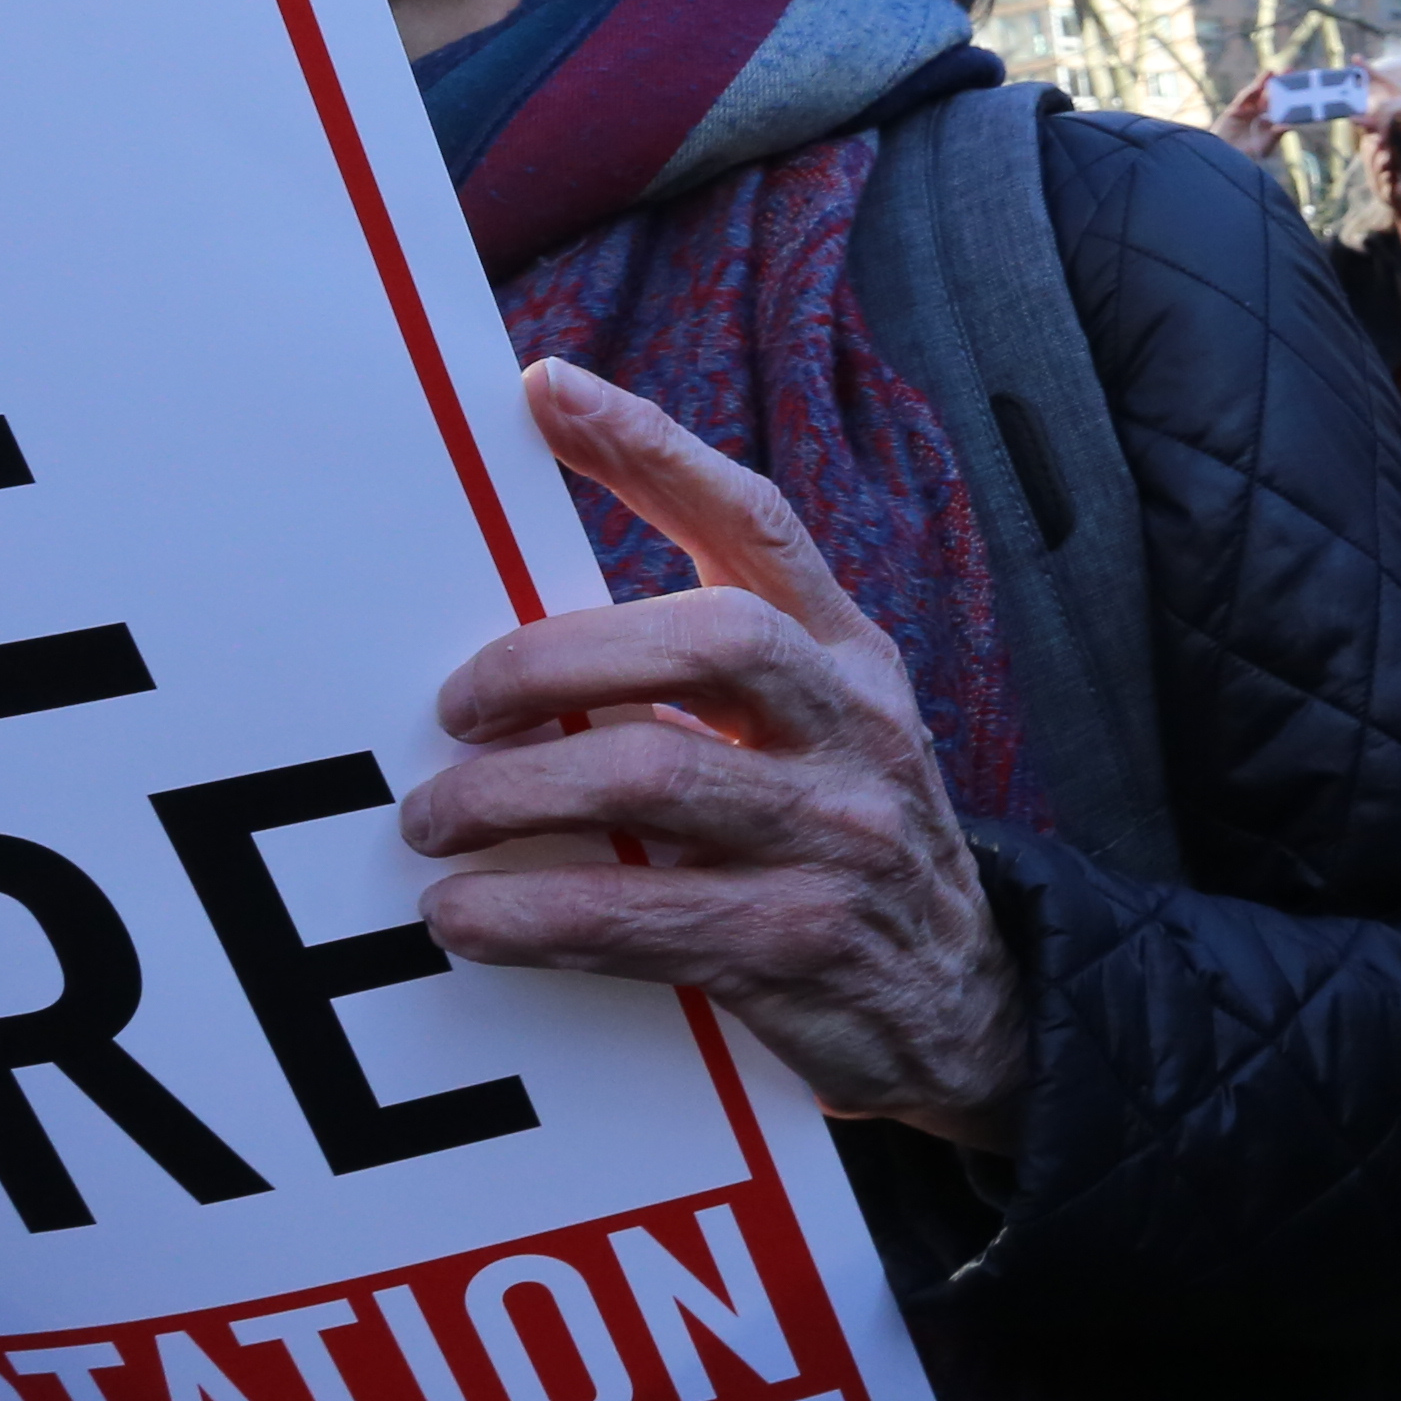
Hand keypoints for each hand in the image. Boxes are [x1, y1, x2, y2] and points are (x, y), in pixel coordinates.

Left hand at [401, 360, 1033, 1145]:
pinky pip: (637, 913)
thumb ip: (712, 674)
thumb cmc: (843, 849)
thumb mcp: (818, 734)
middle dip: (552, 660)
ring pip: (654, 778)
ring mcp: (835, 838)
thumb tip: (528, 626)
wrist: (968, 1009)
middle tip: (454, 707)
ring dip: (511, 796)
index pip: (755, 526)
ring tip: (432, 822)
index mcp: (848, 659)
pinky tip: (469, 917)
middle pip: (706, 640)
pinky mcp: (796, 945)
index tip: (544, 390)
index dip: (652, 450)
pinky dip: (529, 913)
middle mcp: (853, 731)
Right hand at [1222, 77, 1288, 157]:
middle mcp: (1259, 113)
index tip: (1300, 83)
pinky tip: (1259, 84)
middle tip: (1290, 70)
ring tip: (1274, 72)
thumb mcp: (1265, 145)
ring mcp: (1246, 110)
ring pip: (1257, 93)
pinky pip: (1243, 99)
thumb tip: (1291, 125)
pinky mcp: (1234, 110)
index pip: (1282, 103)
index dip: (1290, 93)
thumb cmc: (1247, 156)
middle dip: (1279, 82)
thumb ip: (1277, 134)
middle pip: (1271, 94)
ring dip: (1264, 82)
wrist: (1225, 159)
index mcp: (1270, 120)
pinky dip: (1251, 91)